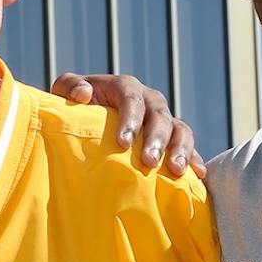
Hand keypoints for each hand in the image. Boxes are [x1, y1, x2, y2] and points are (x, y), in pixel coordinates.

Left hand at [51, 72, 205, 177]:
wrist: (87, 119)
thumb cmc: (74, 105)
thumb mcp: (64, 91)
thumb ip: (69, 86)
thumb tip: (84, 94)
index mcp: (124, 87)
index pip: (131, 99)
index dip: (130, 120)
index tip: (124, 143)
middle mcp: (148, 100)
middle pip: (159, 115)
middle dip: (156, 139)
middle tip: (149, 163)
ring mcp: (162, 119)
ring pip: (179, 128)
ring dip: (181, 148)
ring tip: (176, 170)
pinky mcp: (171, 138)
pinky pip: (188, 145)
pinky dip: (194, 157)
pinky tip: (197, 175)